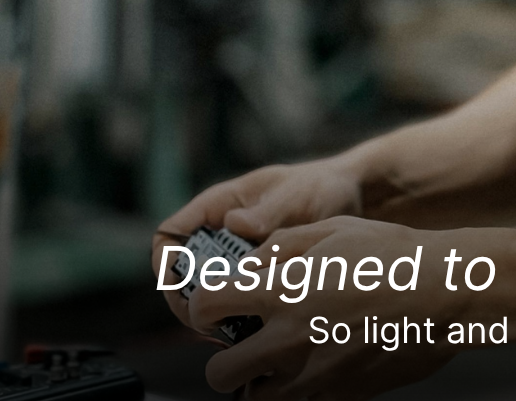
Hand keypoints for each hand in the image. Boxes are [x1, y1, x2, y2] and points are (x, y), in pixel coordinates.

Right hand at [153, 158, 364, 326]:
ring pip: (208, 293)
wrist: (350, 200)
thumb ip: (267, 210)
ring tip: (236, 329)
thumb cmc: (318, 186)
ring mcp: (237, 259)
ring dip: (215, 313)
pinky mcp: (256, 279)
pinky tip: (257, 328)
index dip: (166, 264)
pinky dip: (239, 317)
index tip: (180, 289)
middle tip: (209, 321)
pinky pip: (235, 303)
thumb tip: (234, 223)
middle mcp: (220, 235)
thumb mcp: (295, 194)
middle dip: (190, 299)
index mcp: (219, 206)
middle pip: (183, 274)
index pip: (170, 235)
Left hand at [188, 217, 461, 400]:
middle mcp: (289, 338)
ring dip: (258, 382)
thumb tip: (250, 267)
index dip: (204, 303)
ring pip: (255, 400)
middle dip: (224, 356)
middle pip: (218, 373)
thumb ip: (281, 247)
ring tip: (279, 357)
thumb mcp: (333, 229)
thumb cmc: (391, 254)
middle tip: (246, 339)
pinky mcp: (340, 398)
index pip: (207, 308)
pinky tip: (316, 364)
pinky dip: (298, 393)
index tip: (216, 302)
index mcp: (283, 291)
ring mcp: (313, 376)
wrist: (442, 293)